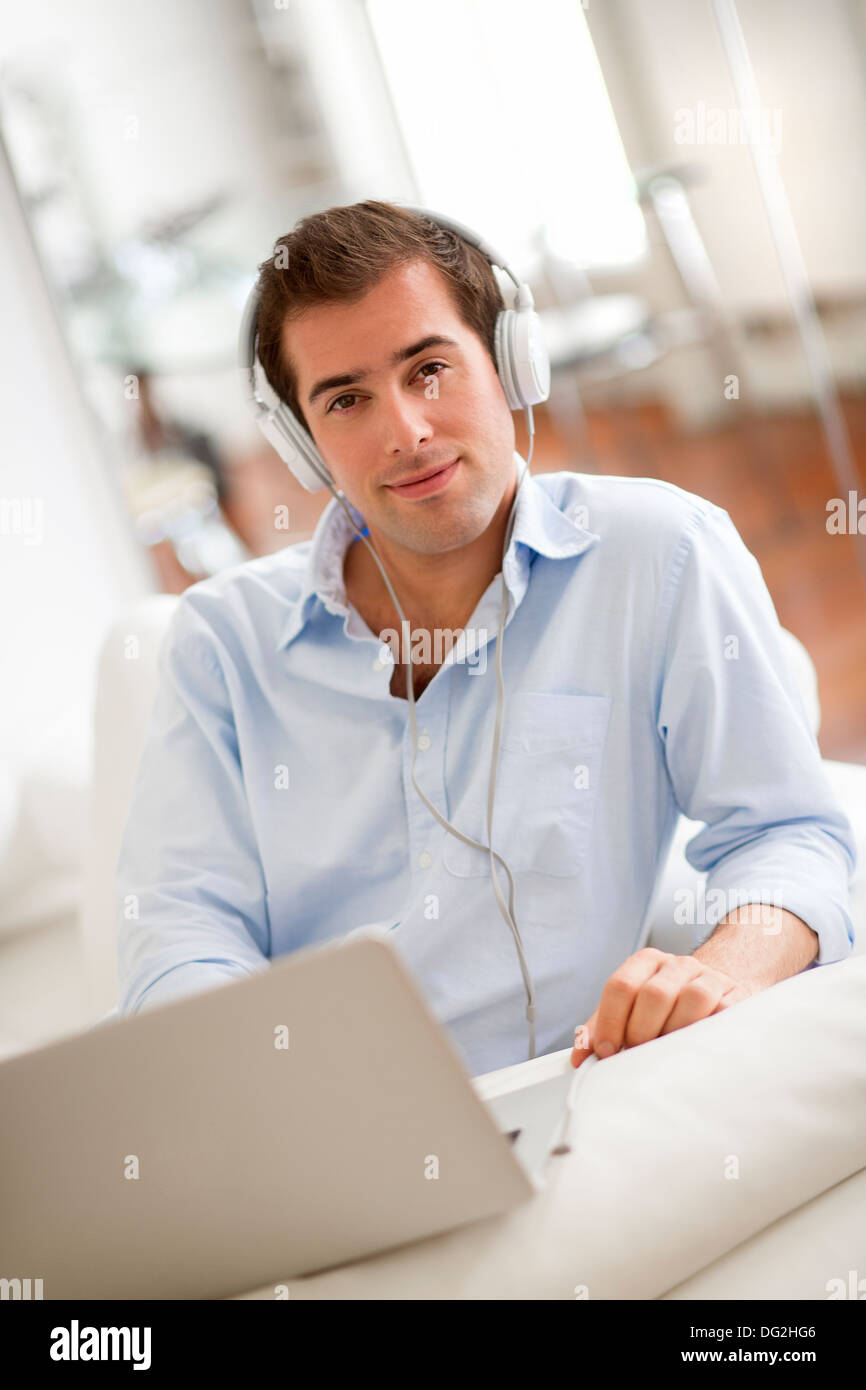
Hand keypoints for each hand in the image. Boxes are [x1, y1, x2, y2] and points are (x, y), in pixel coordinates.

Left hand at [570, 947, 755, 1067]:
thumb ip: (604, 1028)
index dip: (608, 1022)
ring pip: (692, 998)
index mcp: (646, 962)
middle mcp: (677, 965)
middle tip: (636, 1057)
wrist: (719, 992)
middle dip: (640, 1032)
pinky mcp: (736, 996)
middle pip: (653, 994)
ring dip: (674, 1033)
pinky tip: (695, 1050)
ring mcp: (710, 977)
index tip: (605, 1052)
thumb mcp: (632, 1011)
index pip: (621, 986)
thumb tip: (579, 1057)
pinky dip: (706, 1033)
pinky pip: (723, 1012)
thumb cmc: (668, 1009)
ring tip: (665, 1056)